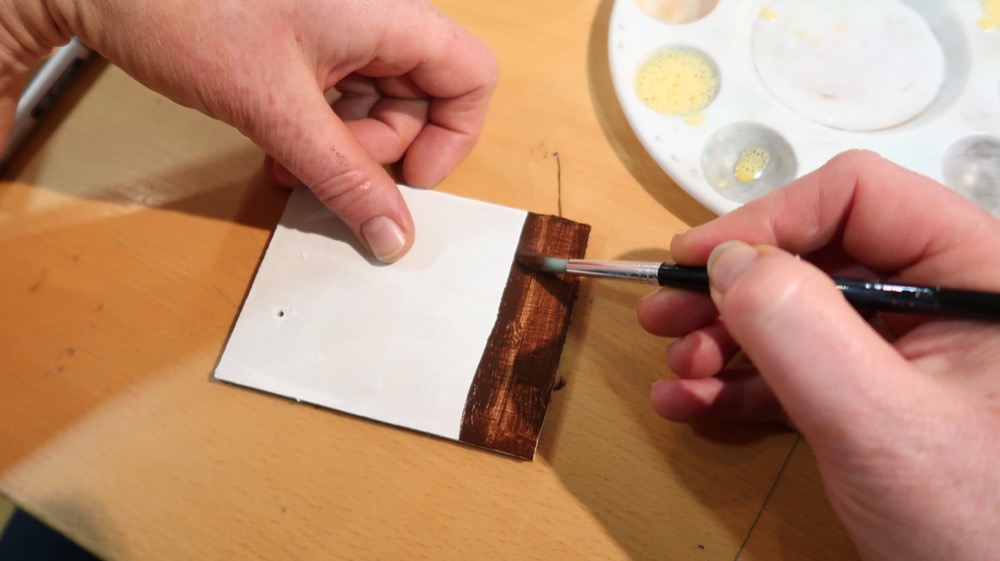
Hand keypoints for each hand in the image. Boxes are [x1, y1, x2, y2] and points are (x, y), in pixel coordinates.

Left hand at [0, 0, 496, 261]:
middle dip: (378, 147)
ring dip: (343, 145)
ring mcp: (345, 23)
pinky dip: (320, 128)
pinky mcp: (314, 37)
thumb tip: (392, 234)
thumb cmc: (186, 12)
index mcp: (387, 11)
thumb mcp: (278, 110)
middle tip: (327, 169)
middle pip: (423, 97)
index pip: (469, 76)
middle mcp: (376, 12)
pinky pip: (345, 93)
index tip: (410, 179)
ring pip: (381, 102)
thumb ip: (344, 178)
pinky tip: (281, 146)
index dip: (452, 136)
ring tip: (289, 162)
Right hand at [637, 150, 999, 560]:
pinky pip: (803, 371)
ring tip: (677, 372)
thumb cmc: (980, 525)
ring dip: (725, 340)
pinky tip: (692, 403)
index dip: (768, 218)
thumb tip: (727, 260)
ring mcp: (910, 355)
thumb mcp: (878, 423)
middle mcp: (943, 300)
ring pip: (800, 315)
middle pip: (817, 255)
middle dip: (732, 290)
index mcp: (975, 272)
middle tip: (663, 318)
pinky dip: (743, 385)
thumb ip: (800, 330)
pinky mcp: (881, 402)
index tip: (695, 261)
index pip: (858, 197)